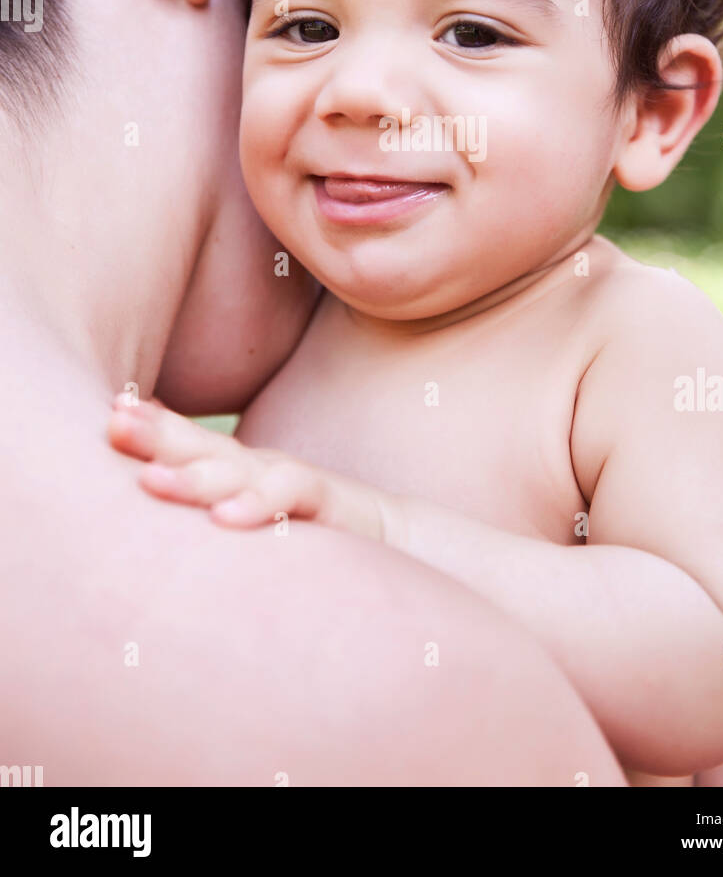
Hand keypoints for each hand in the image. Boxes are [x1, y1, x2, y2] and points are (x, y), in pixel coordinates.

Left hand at [107, 395, 395, 541]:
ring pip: (238, 473)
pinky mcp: (328, 503)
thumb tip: (140, 486)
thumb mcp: (247, 507)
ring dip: (193, 477)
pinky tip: (224, 520)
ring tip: (149, 482)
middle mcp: (256, 466)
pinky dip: (257, 506)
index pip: (184, 442)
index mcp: (232, 466)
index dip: (148, 427)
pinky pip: (289, 498)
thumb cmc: (306, 526)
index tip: (107, 413)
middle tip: (115, 424)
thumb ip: (204, 494)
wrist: (391, 534)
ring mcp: (289, 481)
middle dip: (157, 435)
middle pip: (202, 447)